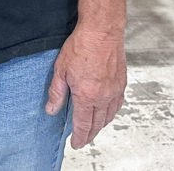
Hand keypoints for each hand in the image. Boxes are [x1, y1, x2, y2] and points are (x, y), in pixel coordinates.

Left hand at [44, 27, 126, 149]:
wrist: (102, 31)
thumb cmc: (82, 46)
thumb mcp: (61, 70)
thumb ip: (56, 93)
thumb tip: (51, 109)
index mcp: (87, 96)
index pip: (83, 124)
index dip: (79, 137)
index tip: (76, 143)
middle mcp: (104, 97)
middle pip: (97, 123)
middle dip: (90, 134)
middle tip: (83, 140)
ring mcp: (115, 90)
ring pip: (109, 116)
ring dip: (101, 125)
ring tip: (94, 128)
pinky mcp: (121, 82)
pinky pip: (117, 104)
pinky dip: (111, 112)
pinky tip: (107, 112)